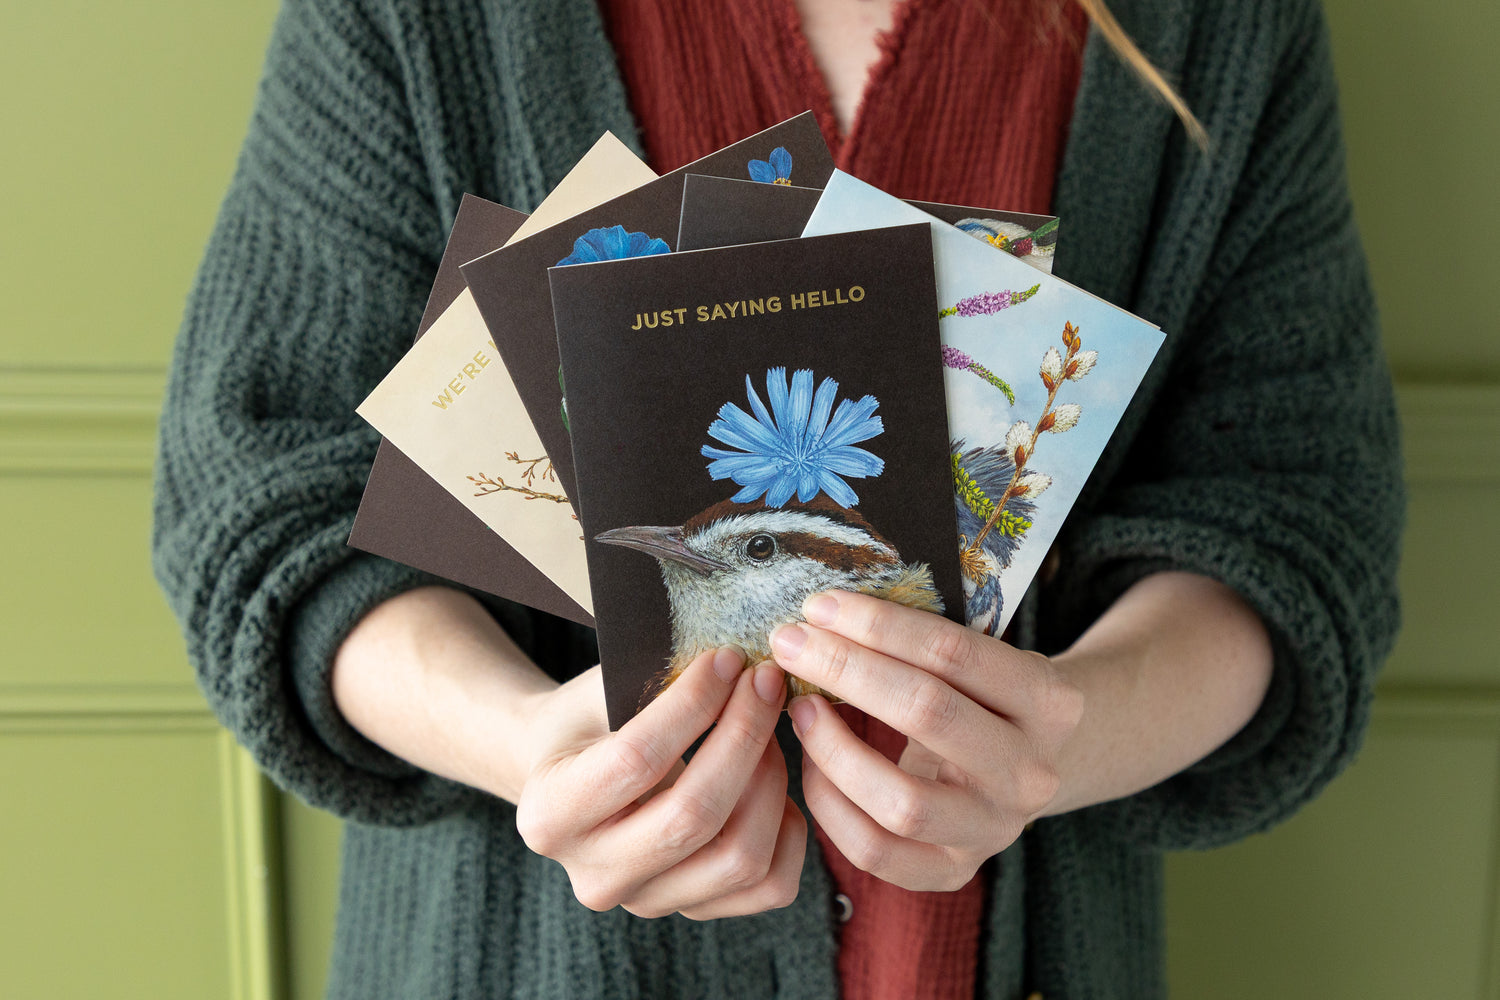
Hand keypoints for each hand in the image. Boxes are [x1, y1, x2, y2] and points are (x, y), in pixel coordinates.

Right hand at [513, 647, 806, 918]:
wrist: (566, 777)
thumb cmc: (585, 722)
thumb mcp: (597, 690)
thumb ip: (653, 679)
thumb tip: (737, 662)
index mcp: (550, 815)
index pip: (636, 760)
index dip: (693, 704)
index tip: (727, 659)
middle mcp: (593, 875)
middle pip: (694, 816)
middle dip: (744, 736)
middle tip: (765, 682)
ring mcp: (646, 901)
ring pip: (740, 857)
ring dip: (771, 780)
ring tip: (769, 728)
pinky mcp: (693, 911)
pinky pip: (769, 885)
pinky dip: (788, 829)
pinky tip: (774, 782)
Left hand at [768, 591, 1082, 890]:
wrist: (1023, 770)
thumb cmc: (982, 698)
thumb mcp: (980, 661)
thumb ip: (919, 642)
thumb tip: (825, 614)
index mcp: (1048, 701)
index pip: (953, 652)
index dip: (879, 625)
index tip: (820, 606)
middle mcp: (1031, 771)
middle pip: (927, 714)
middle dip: (846, 670)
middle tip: (792, 643)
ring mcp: (995, 829)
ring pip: (901, 800)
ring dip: (833, 747)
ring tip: (800, 706)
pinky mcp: (953, 871)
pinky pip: (875, 849)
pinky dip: (829, 803)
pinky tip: (810, 761)